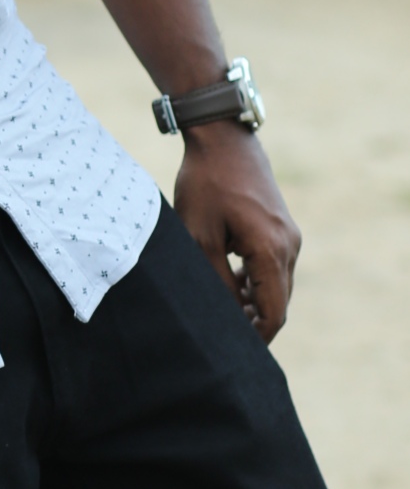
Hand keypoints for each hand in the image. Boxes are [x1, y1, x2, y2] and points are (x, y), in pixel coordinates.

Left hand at [173, 121, 301, 340]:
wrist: (222, 138)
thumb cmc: (205, 184)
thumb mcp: (199, 235)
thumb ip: (215, 281)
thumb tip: (223, 318)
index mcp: (270, 251)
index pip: (274, 314)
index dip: (256, 338)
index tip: (233, 350)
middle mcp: (289, 246)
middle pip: (278, 302)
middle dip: (254, 321)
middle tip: (221, 331)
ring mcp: (289, 235)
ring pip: (277, 285)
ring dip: (255, 300)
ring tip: (223, 306)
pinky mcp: (283, 227)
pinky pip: (275, 265)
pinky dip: (257, 279)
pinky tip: (231, 279)